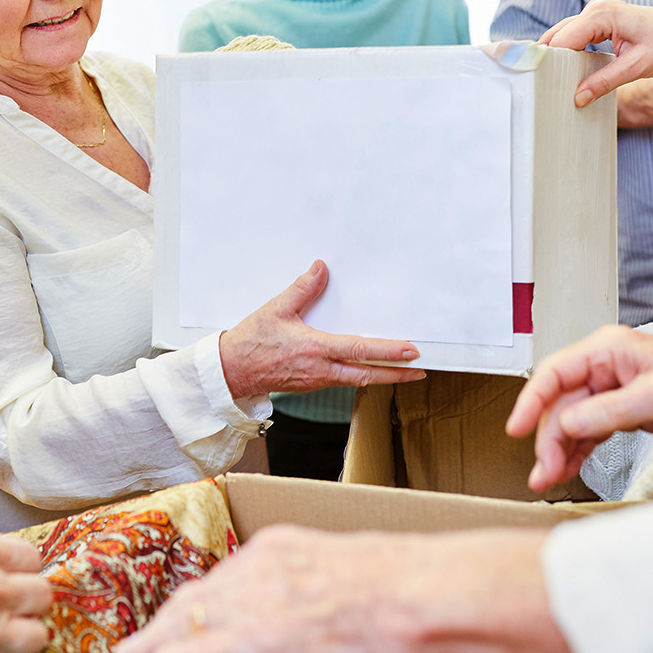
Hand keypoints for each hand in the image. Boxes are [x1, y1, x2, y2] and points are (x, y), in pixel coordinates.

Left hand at [113, 525, 583, 652]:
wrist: (417, 593)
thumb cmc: (405, 585)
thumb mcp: (346, 569)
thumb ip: (312, 584)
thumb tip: (307, 609)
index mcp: (281, 546)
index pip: (224, 576)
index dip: (198, 600)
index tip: (183, 613)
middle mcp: (257, 567)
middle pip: (196, 597)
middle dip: (165, 621)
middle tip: (138, 640)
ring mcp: (252, 601)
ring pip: (186, 622)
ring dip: (154, 644)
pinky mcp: (254, 637)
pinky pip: (196, 652)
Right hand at [219, 261, 425, 398]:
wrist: (232, 372)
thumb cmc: (252, 342)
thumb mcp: (276, 309)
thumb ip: (302, 289)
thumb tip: (321, 268)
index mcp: (316, 350)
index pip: (361, 351)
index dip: (389, 352)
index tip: (412, 350)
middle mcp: (321, 370)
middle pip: (368, 375)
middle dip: (397, 374)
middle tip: (420, 369)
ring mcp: (317, 381)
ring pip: (357, 380)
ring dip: (382, 376)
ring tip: (402, 371)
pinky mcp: (311, 384)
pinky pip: (343, 381)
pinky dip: (361, 376)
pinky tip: (367, 370)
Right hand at [505, 326, 652, 491]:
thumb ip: (608, 411)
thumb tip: (567, 424)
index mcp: (607, 351)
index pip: (554, 374)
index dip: (530, 402)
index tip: (515, 429)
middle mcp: (604, 367)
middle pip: (560, 403)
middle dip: (548, 439)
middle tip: (543, 472)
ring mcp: (611, 388)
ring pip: (571, 420)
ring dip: (558, 450)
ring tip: (548, 478)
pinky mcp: (622, 408)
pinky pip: (589, 430)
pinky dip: (577, 450)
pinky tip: (567, 468)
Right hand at [541, 0, 652, 107]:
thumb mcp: (636, 67)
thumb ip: (604, 82)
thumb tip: (577, 98)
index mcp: (602, 15)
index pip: (564, 39)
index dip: (551, 61)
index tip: (541, 82)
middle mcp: (596, 8)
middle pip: (558, 35)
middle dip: (549, 59)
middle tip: (539, 83)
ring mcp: (597, 11)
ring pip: (564, 34)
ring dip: (558, 55)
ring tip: (551, 79)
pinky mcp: (600, 19)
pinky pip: (575, 34)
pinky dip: (569, 50)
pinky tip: (567, 69)